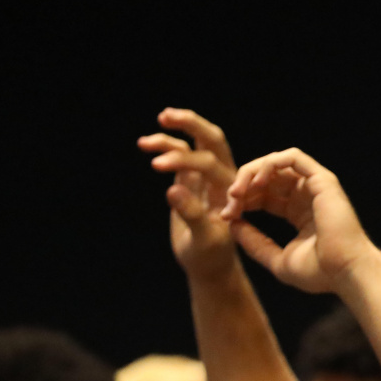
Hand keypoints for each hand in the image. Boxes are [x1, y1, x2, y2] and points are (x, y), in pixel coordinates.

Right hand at [138, 107, 238, 277]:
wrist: (209, 265)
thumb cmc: (210, 256)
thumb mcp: (203, 240)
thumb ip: (191, 214)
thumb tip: (171, 189)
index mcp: (233, 191)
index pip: (211, 164)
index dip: (184, 160)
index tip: (156, 166)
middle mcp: (224, 178)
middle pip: (213, 140)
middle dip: (193, 124)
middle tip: (167, 115)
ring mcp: (208, 176)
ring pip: (196, 142)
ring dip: (176, 132)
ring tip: (151, 131)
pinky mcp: (192, 178)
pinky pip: (182, 153)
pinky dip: (166, 145)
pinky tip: (147, 145)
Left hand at [220, 148, 380, 295]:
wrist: (347, 273)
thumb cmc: (320, 273)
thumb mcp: (277, 259)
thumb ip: (255, 243)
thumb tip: (232, 225)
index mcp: (300, 213)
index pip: (264, 195)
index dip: (242, 201)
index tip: (226, 216)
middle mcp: (308, 196)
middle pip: (266, 178)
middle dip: (242, 187)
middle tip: (228, 204)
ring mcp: (316, 186)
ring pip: (275, 163)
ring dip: (251, 173)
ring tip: (237, 192)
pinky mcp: (323, 179)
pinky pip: (292, 158)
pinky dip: (270, 164)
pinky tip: (257, 182)